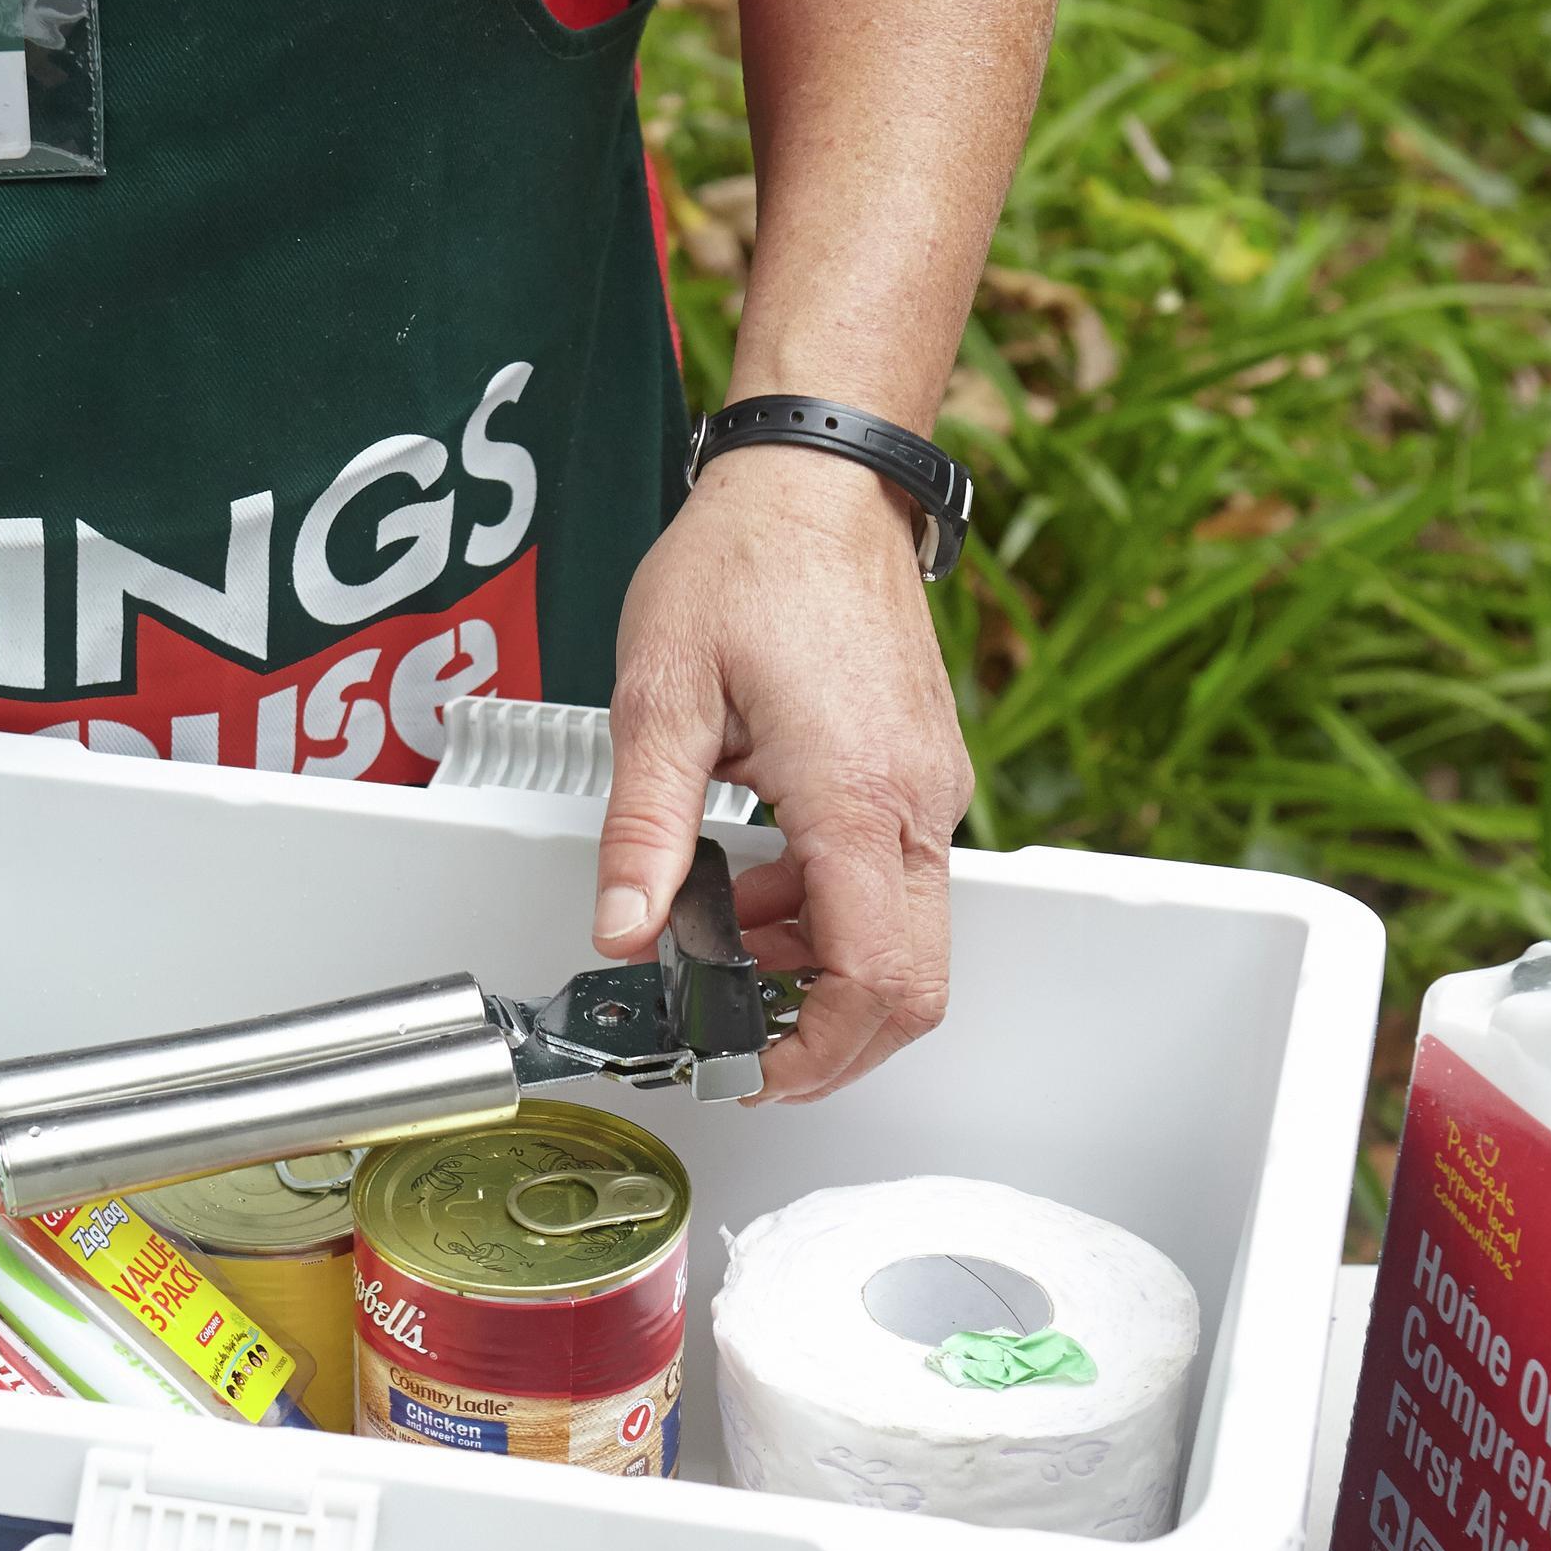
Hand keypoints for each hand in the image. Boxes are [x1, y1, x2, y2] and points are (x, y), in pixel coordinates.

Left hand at [593, 445, 971, 1101]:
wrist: (818, 480)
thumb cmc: (748, 562)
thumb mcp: (661, 695)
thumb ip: (642, 828)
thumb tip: (622, 931)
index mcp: (856, 795)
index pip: (874, 979)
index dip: (815, 1053)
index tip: (748, 1069)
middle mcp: (914, 803)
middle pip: (912, 984)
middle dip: (826, 1036)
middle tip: (737, 1042)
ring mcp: (928, 790)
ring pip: (905, 939)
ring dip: (816, 969)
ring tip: (718, 942)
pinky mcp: (919, 776)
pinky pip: (893, 883)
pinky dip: (827, 914)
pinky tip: (752, 883)